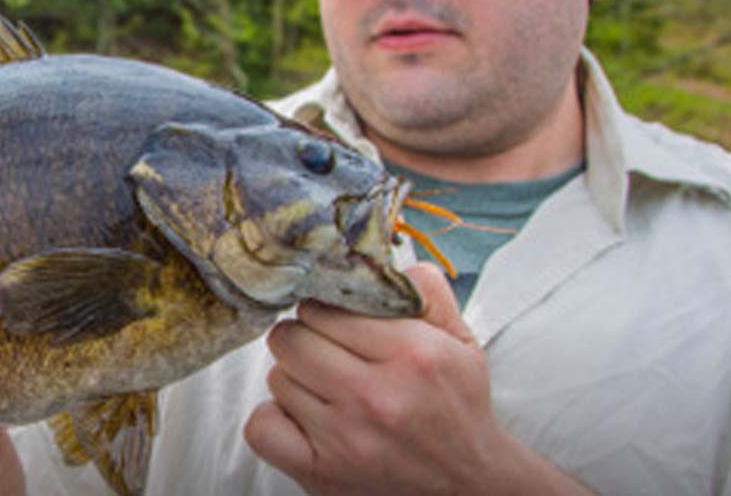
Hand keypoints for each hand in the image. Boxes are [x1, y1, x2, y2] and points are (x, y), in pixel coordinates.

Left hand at [244, 264, 590, 495]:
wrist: (470, 485)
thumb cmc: (458, 408)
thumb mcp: (461, 342)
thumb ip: (426, 292)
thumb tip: (382, 257)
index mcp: (412, 353)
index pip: (325, 308)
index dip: (324, 310)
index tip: (335, 321)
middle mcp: (376, 395)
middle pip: (291, 339)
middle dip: (304, 339)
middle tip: (326, 352)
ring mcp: (346, 438)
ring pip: (277, 379)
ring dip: (296, 380)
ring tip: (328, 390)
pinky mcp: (322, 473)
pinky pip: (261, 426)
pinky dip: (274, 420)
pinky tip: (304, 419)